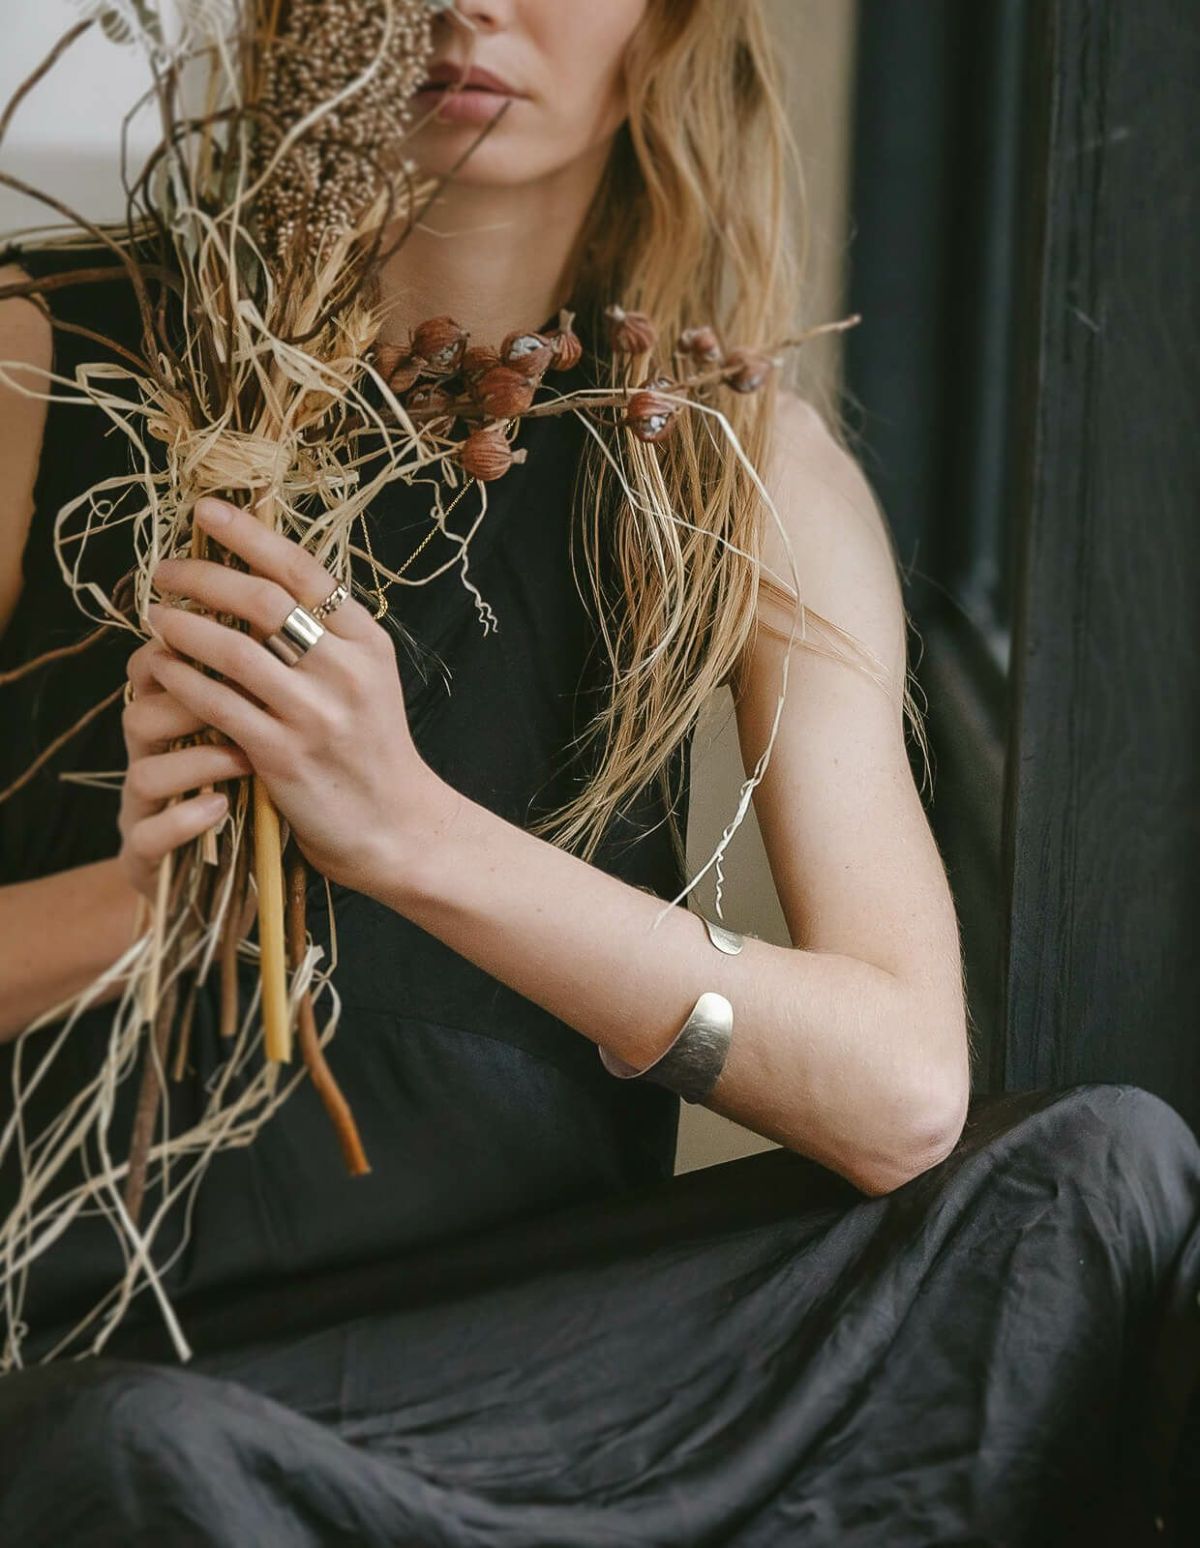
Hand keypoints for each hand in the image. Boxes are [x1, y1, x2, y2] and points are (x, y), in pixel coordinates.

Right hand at [119, 642, 253, 903]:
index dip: (188, 654)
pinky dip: (184, 820)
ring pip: (141, 773)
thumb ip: (266, 693)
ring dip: (197, 763)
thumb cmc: (269, 798)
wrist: (250, 886)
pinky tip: (221, 808)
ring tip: (247, 759)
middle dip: (190, 703)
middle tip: (248, 700)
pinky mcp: (147, 861)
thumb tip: (301, 626)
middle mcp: (152, 763)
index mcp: (175, 726)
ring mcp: (145, 813)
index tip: (247, 649)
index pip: (155, 671)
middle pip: (140, 714)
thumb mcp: (268, 739)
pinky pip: (148, 837)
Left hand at [143, 494, 448, 894]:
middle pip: (263, 601)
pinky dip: (183, 680)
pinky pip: (218, 704)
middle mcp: (346, 671)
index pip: (304, 569)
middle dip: (203, 576)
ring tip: (154, 617)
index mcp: (368, 641)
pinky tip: (162, 668)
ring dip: (183, 626)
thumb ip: (328, 632)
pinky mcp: (283, 756)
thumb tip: (264, 576)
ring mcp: (315, 714)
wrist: (396, 825)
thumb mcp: (369, 678)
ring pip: (234, 650)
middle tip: (164, 570)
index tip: (205, 512)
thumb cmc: (371, 747)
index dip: (249, 534)